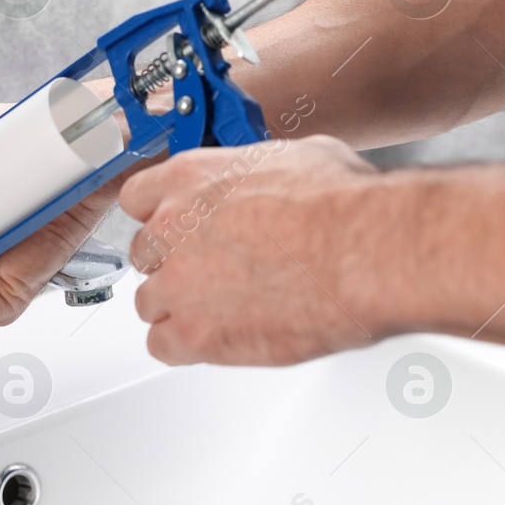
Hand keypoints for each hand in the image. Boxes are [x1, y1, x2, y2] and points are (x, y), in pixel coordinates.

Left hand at [120, 136, 382, 365]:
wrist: (366, 251)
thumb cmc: (342, 204)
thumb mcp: (293, 158)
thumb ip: (256, 177)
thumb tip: (271, 182)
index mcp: (190, 178)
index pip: (138, 199)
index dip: (162, 218)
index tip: (179, 229)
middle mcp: (173, 228)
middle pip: (145, 254)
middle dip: (175, 264)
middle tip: (213, 272)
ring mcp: (179, 283)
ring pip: (150, 303)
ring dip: (180, 307)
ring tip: (222, 310)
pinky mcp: (195, 333)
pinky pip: (163, 346)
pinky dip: (186, 346)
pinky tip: (218, 338)